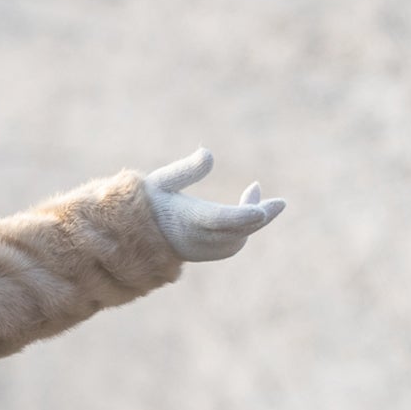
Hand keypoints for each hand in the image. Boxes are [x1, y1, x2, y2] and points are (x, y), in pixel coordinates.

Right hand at [140, 148, 285, 261]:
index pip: (217, 220)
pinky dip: (243, 230)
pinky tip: (248, 211)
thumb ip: (186, 170)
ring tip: (255, 194)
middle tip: (280, 203)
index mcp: (183, 219)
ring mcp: (199, 251)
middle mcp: (193, 240)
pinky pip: (232, 245)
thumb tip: (209, 153)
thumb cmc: (146, 203)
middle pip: (235, 232)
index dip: (241, 216)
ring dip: (252, 222)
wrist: (130, 236)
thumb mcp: (161, 181)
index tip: (261, 211)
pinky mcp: (204, 255)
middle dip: (259, 217)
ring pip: (236, 241)